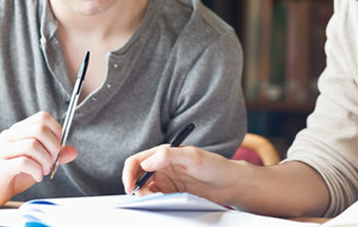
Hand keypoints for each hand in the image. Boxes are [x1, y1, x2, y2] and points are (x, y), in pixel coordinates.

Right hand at [0, 111, 76, 207]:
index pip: (42, 117)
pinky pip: (23, 162)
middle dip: (53, 147)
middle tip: (52, 161)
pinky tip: (37, 176)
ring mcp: (2, 150)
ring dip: (45, 160)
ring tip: (44, 170)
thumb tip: (72, 152)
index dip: (56, 131)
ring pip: (32, 144)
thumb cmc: (14, 173)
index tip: (57, 147)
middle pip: (39, 129)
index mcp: (19, 130)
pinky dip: (36, 170)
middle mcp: (10, 136)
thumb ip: (54, 156)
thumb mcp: (38, 162)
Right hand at [122, 145, 240, 204]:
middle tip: (145, 199)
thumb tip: (146, 163)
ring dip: (145, 197)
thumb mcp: (193, 157)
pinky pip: (155, 199)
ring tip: (159, 201)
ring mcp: (165, 181)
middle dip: (135, 188)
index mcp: (163, 153)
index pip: (136, 161)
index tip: (130, 187)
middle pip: (136, 177)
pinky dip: (154, 203)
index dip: (128, 173)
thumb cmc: (214, 166)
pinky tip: (165, 203)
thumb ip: (168, 156)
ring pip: (144, 190)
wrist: (229, 184)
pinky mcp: (170, 194)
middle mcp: (161, 166)